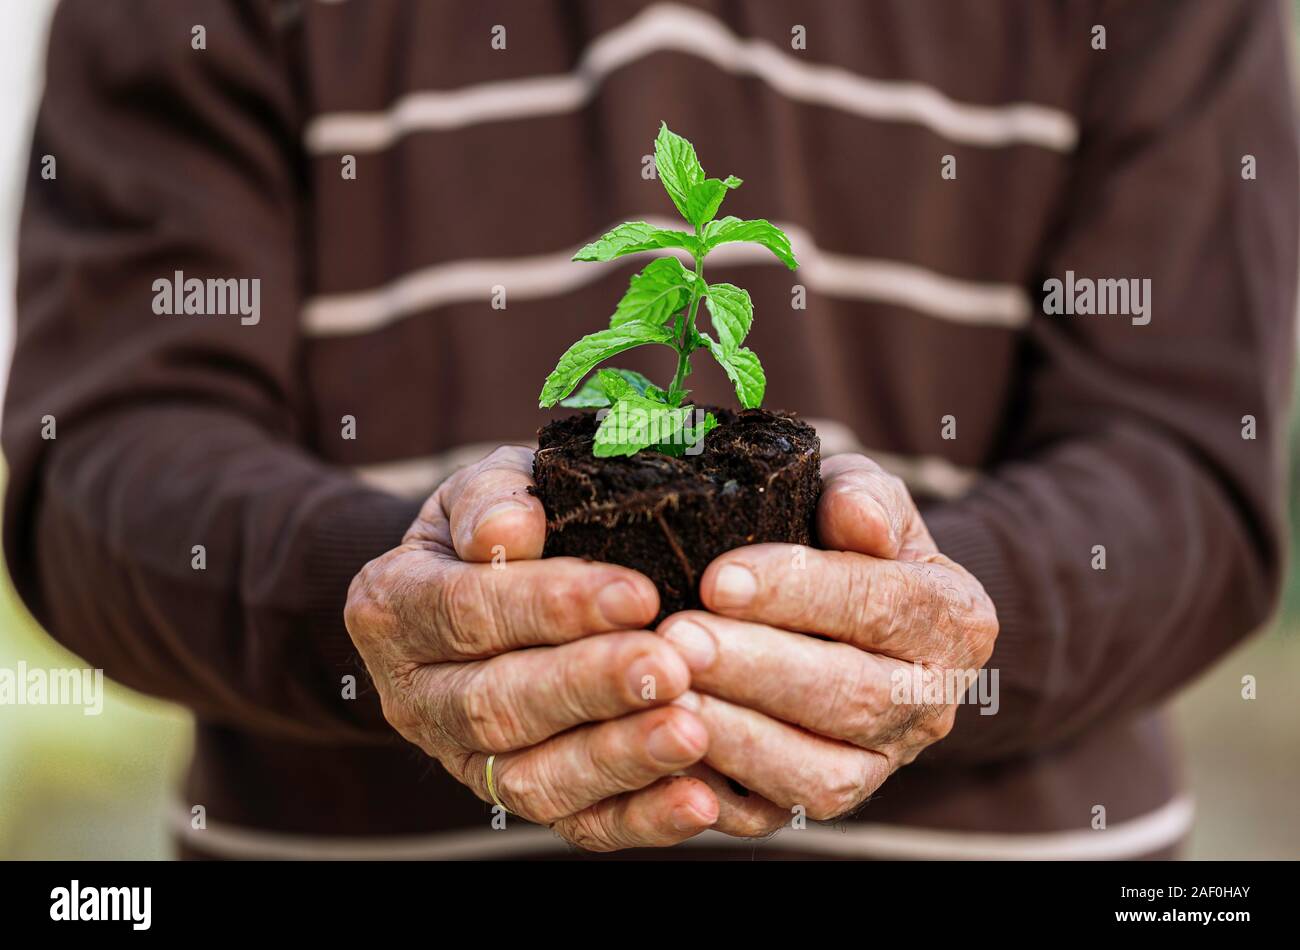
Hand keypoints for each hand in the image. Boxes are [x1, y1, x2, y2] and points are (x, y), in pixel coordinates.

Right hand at [345, 446, 716, 850]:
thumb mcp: (487, 485)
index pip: (466, 611)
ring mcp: (463, 759)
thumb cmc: (506, 521)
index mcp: (394, 607)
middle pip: (494, 704)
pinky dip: (640, 818)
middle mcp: (414, 695)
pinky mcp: (517, 801)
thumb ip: (492, 496)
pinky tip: (697, 799)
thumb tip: (509, 529)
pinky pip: (575, 824)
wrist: (489, 581)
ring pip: (531, 778)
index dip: (549, 606)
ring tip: (691, 730)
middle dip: (589, 687)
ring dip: (617, 758)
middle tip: (669, 666)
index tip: (637, 593)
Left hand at [658, 453, 997, 821]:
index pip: (881, 604)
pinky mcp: (834, 799)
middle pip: (854, 696)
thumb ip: (861, 496)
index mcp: (954, 617)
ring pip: (823, 772)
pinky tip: (668, 750)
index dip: (798, 591)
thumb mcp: (858, 494)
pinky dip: (721, 791)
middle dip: (758, 668)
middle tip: (679, 640)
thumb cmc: (844, 538)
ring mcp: (886, 760)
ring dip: (740, 737)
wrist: (856, 605)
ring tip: (669, 695)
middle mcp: (933, 700)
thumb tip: (855, 516)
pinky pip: (779, 813)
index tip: (719, 578)